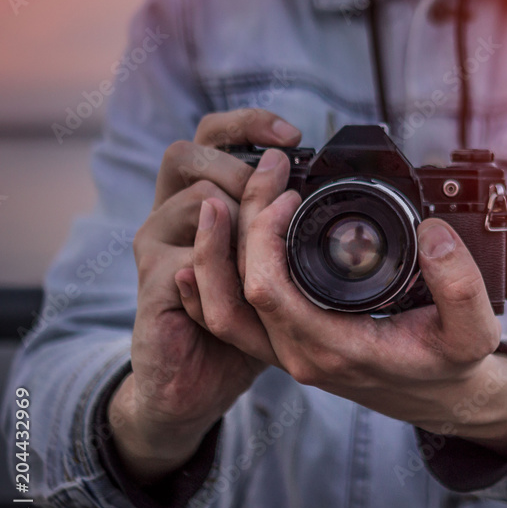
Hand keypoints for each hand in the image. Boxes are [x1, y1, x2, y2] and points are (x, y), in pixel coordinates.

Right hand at [108, 109, 301, 483]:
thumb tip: (349, 203)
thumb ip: (301, 232)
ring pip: (195, 203)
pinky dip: (221, 262)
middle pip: (187, 154)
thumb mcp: (282, 269)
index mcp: (208, 204)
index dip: (247, 124)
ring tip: (275, 228)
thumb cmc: (243, 323)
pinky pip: (186, 264)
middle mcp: (175, 218)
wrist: (193, 384)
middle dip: (238, 159)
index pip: (213, 136)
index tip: (294, 135)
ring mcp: (160, 252)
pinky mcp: (156, 291)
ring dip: (240, 210)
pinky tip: (255, 277)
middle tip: (282, 178)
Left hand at [181, 149, 506, 454]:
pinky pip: (231, 322)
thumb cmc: (453, 365)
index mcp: (337, 349)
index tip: (288, 192)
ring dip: (211, 254)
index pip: (268, 290)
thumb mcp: (475, 330)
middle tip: (262, 175)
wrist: (443, 397)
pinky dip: (207, 285)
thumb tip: (432, 232)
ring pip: (220, 310)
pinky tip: (209, 249)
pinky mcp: (288, 346)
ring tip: (220, 202)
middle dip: (237, 224)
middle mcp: (302, 356)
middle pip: (235, 291)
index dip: (263, 233)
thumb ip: (461, 284)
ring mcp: (289, 354)